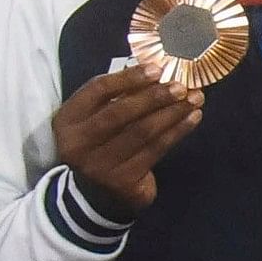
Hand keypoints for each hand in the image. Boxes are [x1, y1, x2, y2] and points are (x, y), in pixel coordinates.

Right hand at [53, 65, 205, 217]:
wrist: (96, 192)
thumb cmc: (101, 142)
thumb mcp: (96, 118)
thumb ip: (117, 96)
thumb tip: (156, 72)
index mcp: (67, 120)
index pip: (97, 90)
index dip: (128, 77)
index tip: (156, 69)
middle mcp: (78, 144)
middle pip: (120, 113)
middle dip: (154, 97)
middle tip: (181, 86)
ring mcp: (99, 165)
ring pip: (142, 132)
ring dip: (172, 113)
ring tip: (194, 99)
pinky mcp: (123, 181)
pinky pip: (155, 151)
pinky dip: (177, 132)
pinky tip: (192, 119)